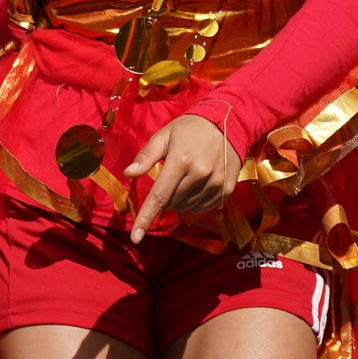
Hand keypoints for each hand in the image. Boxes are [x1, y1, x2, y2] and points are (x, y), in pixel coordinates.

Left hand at [122, 114, 239, 242]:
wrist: (229, 121)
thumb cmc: (190, 128)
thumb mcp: (165, 135)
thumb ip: (146, 156)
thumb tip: (128, 173)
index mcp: (181, 160)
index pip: (159, 196)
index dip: (146, 218)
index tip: (135, 238)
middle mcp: (200, 174)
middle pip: (172, 203)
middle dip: (165, 196)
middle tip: (170, 176)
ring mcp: (215, 183)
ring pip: (186, 207)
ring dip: (179, 199)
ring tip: (185, 178)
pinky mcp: (227, 189)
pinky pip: (202, 207)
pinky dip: (194, 201)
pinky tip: (197, 184)